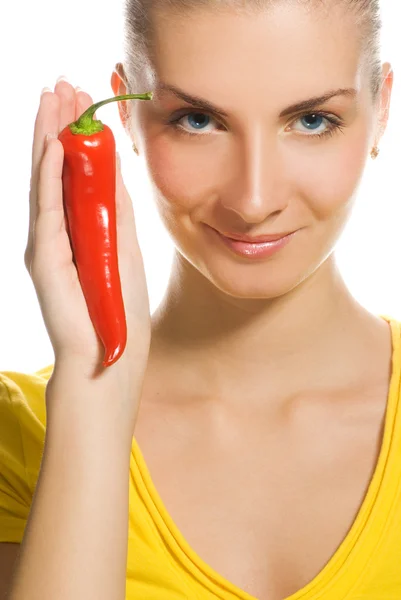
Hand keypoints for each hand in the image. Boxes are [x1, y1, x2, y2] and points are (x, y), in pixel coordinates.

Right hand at [25, 77, 151, 390]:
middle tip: (62, 83)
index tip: (84, 98)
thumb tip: (113, 167)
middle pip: (55, 168)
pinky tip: (53, 145)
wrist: (109, 358)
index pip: (75, 172)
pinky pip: (46, 209)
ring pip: (45, 180)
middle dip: (58, 124)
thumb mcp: (124, 247)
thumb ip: (114, 210)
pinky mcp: (43, 260)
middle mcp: (58, 231)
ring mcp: (47, 244)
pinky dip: (49, 175)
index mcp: (79, 228)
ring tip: (52, 98)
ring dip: (48, 138)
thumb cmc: (120, 308)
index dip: (79, 135)